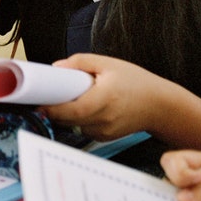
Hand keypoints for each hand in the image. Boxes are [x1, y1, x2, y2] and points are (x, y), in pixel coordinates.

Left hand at [43, 53, 176, 140]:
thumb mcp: (110, 64)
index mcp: (104, 99)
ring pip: (72, 126)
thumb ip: (81, 62)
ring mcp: (103, 131)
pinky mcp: (104, 138)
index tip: (40, 100)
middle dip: (55, 109)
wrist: (161, 106)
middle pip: (66, 119)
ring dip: (66, 115)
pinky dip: (78, 120)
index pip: (71, 110)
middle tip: (50, 96)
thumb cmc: (138, 83)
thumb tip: (56, 67)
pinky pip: (82, 129)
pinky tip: (88, 108)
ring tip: (76, 99)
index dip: (52, 107)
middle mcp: (103, 119)